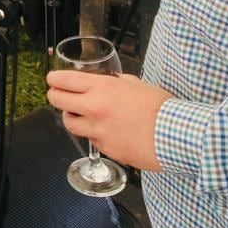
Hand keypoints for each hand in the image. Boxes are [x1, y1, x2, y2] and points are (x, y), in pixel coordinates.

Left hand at [46, 70, 172, 171]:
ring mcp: (97, 131)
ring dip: (71, 117)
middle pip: (57, 101)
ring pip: (69, 123)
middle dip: (55, 95)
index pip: (64, 80)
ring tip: (78, 114)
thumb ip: (117, 82)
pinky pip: (90, 140)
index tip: (52, 79)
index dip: (54, 79)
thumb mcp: (137, 84)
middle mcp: (94, 108)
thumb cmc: (161, 108)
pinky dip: (93, 134)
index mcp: (102, 88)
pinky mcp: (105, 149)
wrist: (174, 135)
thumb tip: (109, 81)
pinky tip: (105, 131)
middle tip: (57, 95)